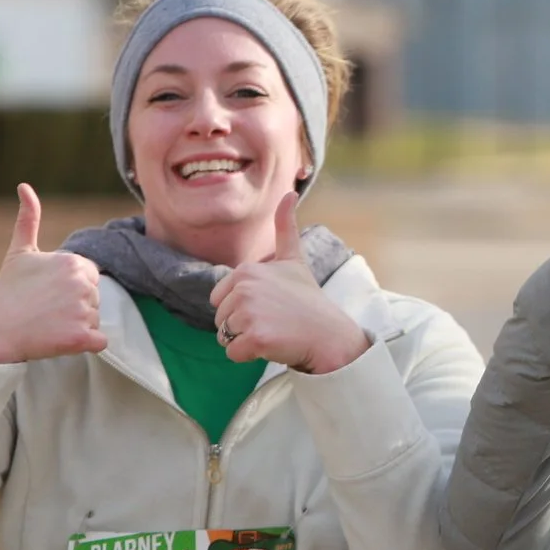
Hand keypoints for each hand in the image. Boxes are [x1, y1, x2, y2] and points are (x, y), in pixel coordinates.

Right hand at [0, 184, 108, 363]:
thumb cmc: (8, 291)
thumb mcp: (20, 251)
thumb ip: (29, 219)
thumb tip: (24, 186)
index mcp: (74, 262)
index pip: (90, 276)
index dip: (70, 287)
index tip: (48, 292)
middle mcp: (83, 285)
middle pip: (94, 298)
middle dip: (75, 305)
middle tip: (46, 309)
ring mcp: (84, 312)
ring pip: (95, 319)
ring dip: (78, 324)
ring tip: (49, 323)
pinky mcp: (83, 338)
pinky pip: (100, 342)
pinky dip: (86, 344)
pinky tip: (61, 338)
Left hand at [208, 193, 372, 374]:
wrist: (330, 335)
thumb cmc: (309, 300)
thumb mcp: (294, 260)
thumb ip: (285, 227)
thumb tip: (288, 193)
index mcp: (246, 270)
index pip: (219, 300)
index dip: (241, 308)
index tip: (269, 306)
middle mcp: (245, 288)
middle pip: (220, 319)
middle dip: (242, 327)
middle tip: (274, 322)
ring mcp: (249, 313)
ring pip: (224, 337)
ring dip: (245, 342)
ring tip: (274, 333)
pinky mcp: (255, 338)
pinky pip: (233, 354)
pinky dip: (250, 356)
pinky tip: (273, 346)